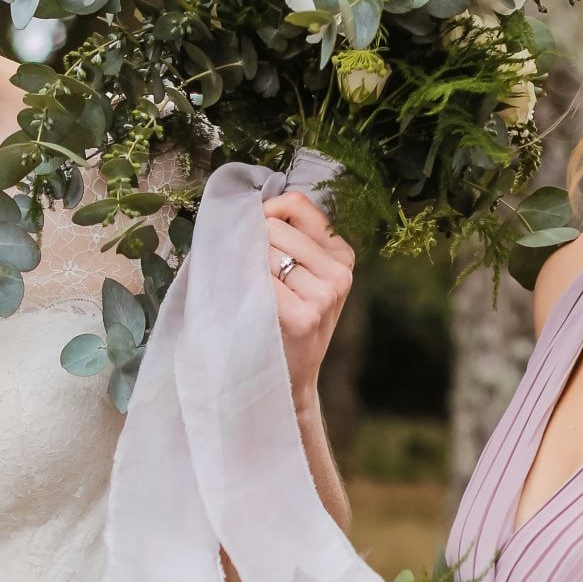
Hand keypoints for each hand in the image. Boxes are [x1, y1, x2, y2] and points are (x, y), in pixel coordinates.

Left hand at [263, 190, 354, 410]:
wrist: (289, 378)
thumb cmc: (286, 322)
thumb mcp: (302, 278)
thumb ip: (290, 240)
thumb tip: (252, 207)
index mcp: (341, 253)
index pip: (297, 203)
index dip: (265, 210)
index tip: (248, 229)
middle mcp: (339, 271)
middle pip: (277, 227)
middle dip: (251, 243)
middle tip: (241, 268)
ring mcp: (326, 295)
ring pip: (267, 253)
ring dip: (245, 267)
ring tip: (246, 289)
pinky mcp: (305, 317)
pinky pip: (263, 282)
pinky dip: (244, 286)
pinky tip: (245, 301)